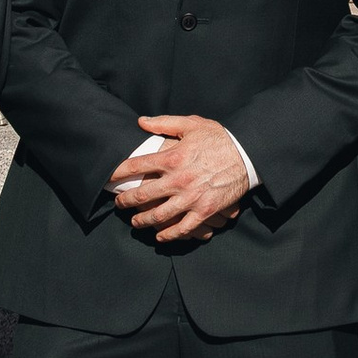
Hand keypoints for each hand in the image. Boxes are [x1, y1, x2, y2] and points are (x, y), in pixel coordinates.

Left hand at [117, 114, 251, 244]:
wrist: (247, 154)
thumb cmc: (220, 138)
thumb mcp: (192, 124)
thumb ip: (164, 123)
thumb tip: (141, 122)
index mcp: (172, 157)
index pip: (136, 166)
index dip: (118, 172)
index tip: (110, 176)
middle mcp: (177, 180)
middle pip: (142, 195)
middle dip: (126, 201)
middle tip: (119, 204)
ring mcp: (190, 198)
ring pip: (158, 215)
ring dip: (142, 221)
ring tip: (135, 222)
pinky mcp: (204, 211)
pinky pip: (181, 228)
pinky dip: (168, 234)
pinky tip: (159, 235)